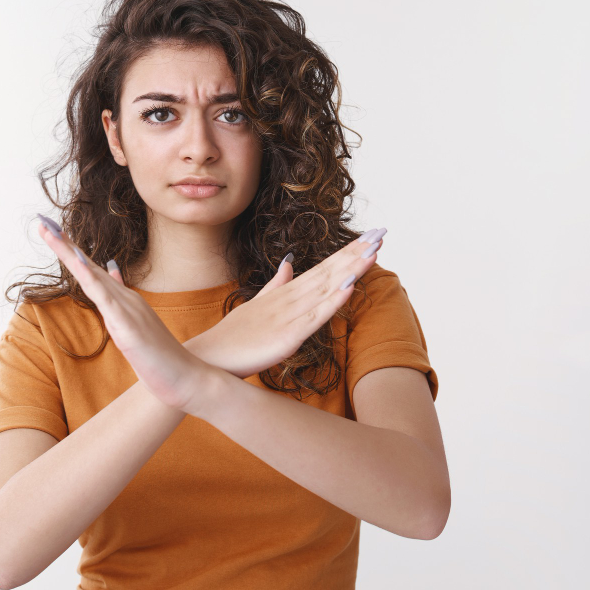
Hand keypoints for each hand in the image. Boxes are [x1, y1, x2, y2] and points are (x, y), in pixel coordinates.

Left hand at [35, 217, 216, 416]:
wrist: (186, 377)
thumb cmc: (161, 357)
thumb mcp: (136, 327)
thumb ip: (123, 302)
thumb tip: (113, 274)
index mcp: (125, 300)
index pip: (92, 271)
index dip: (71, 252)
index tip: (51, 232)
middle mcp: (126, 297)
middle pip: (88, 266)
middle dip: (64, 244)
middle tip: (42, 222)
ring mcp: (128, 309)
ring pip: (91, 276)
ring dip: (69, 253)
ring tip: (50, 232)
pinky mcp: (128, 326)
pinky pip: (105, 298)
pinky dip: (89, 279)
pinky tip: (77, 264)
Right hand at [194, 229, 386, 378]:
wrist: (208, 357)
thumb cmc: (232, 337)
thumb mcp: (257, 305)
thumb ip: (275, 284)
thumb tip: (289, 262)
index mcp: (285, 294)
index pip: (321, 268)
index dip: (346, 253)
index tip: (369, 237)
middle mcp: (289, 300)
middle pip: (328, 272)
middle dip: (356, 253)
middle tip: (381, 233)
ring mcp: (289, 316)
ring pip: (325, 289)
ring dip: (351, 269)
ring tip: (373, 251)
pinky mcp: (287, 337)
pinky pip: (314, 318)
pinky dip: (332, 302)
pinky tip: (349, 287)